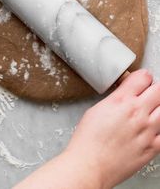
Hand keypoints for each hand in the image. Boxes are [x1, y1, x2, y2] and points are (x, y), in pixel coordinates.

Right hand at [15, 70, 159, 188]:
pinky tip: (151, 129)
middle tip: (146, 96)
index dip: (142, 78)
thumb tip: (124, 94)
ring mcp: (147, 130)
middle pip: (159, 90)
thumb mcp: (97, 108)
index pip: (144, 77)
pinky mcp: (152, 147)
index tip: (140, 82)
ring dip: (157, 108)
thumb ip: (116, 98)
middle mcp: (137, 112)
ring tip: (148, 113)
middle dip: (153, 90)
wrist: (90, 165)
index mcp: (121, 100)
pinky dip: (159, 129)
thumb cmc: (88, 140)